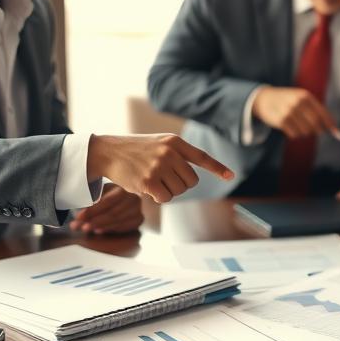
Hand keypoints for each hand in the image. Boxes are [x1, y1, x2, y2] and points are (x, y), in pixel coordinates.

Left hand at [69, 184, 142, 234]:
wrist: (126, 194)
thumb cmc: (111, 194)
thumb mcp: (102, 193)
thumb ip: (90, 205)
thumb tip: (76, 222)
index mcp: (123, 188)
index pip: (107, 202)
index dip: (92, 211)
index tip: (79, 217)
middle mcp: (133, 198)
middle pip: (113, 213)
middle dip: (95, 221)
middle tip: (82, 227)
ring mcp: (138, 210)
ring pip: (118, 221)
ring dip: (101, 226)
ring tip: (88, 229)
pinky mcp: (139, 219)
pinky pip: (124, 227)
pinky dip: (111, 229)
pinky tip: (100, 230)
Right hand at [87, 134, 233, 203]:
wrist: (109, 151)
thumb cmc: (137, 150)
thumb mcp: (160, 143)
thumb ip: (178, 155)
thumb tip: (192, 178)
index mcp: (174, 142)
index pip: (201, 157)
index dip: (217, 168)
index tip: (230, 176)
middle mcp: (169, 153)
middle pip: (191, 181)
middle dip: (180, 184)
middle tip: (164, 178)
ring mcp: (158, 166)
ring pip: (179, 191)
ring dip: (168, 191)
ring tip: (152, 179)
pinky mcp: (148, 181)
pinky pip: (165, 198)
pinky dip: (158, 197)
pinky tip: (146, 187)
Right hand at [252, 86, 339, 139]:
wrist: (264, 98)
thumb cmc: (288, 100)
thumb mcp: (301, 98)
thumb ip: (316, 110)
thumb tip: (331, 129)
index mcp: (306, 96)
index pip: (323, 113)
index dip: (331, 125)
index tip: (339, 135)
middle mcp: (298, 102)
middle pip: (315, 125)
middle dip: (316, 130)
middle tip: (311, 128)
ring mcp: (289, 111)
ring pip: (305, 132)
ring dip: (303, 132)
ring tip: (296, 124)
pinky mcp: (281, 120)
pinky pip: (294, 135)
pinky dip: (294, 134)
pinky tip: (288, 126)